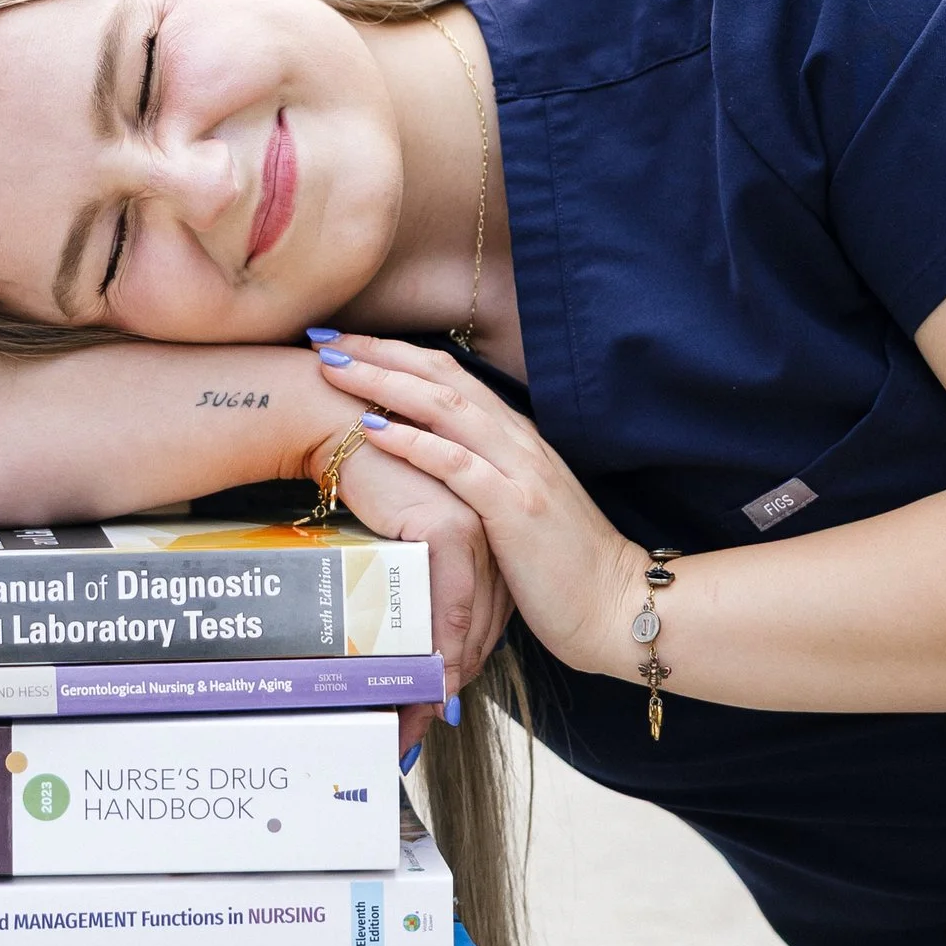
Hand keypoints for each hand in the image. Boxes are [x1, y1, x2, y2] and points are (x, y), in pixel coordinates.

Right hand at [298, 418, 510, 693]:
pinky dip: (438, 649)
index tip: (446, 695)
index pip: (490, 601)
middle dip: (458, 674)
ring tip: (420, 720)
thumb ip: (419, 555)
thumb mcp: (402, 513)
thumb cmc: (361, 464)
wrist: (333, 422)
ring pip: (472, 619)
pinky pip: (448, 604)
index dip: (468, 652)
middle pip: (486, 618)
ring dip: (447, 675)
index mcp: (490, 518)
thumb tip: (401, 607)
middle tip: (429, 723)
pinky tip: (423, 684)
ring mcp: (477, 526)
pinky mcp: (450, 528)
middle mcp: (492, 523)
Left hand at [313, 338, 641, 680]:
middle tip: (327, 338)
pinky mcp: (516, 511)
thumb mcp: (522, 511)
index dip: (399, 356)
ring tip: (337, 369)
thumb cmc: (565, 569)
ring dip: (387, 384)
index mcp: (518, 440)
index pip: (453, 379)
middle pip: (443, 378)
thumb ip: (487, 483)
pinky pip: (458, 465)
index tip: (349, 344)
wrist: (618, 606)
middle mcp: (520, 443)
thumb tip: (435, 473)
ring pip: (446, 409)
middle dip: (381, 354)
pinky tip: (373, 429)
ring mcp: (520, 473)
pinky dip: (414, 442)